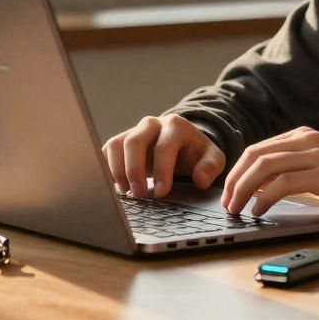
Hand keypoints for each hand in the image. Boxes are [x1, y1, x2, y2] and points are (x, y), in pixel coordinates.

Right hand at [102, 115, 224, 197]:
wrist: (181, 143)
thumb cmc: (195, 153)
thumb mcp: (212, 158)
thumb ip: (210, 167)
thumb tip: (201, 180)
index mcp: (176, 126)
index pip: (165, 146)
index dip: (163, 171)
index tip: (162, 193)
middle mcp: (152, 124)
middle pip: (135, 141)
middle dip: (134, 170)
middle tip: (139, 194)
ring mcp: (133, 131)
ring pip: (116, 144)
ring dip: (117, 170)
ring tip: (126, 192)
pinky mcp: (120, 141)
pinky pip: (106, 151)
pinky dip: (106, 168)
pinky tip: (114, 187)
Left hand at [220, 126, 318, 217]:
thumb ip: (299, 167)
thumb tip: (266, 186)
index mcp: (305, 136)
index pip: (258, 149)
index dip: (238, 171)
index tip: (229, 191)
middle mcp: (307, 140)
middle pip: (255, 155)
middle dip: (235, 180)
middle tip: (226, 202)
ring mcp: (316, 155)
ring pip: (264, 167)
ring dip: (243, 190)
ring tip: (236, 209)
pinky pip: (283, 183)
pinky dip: (264, 197)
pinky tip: (259, 210)